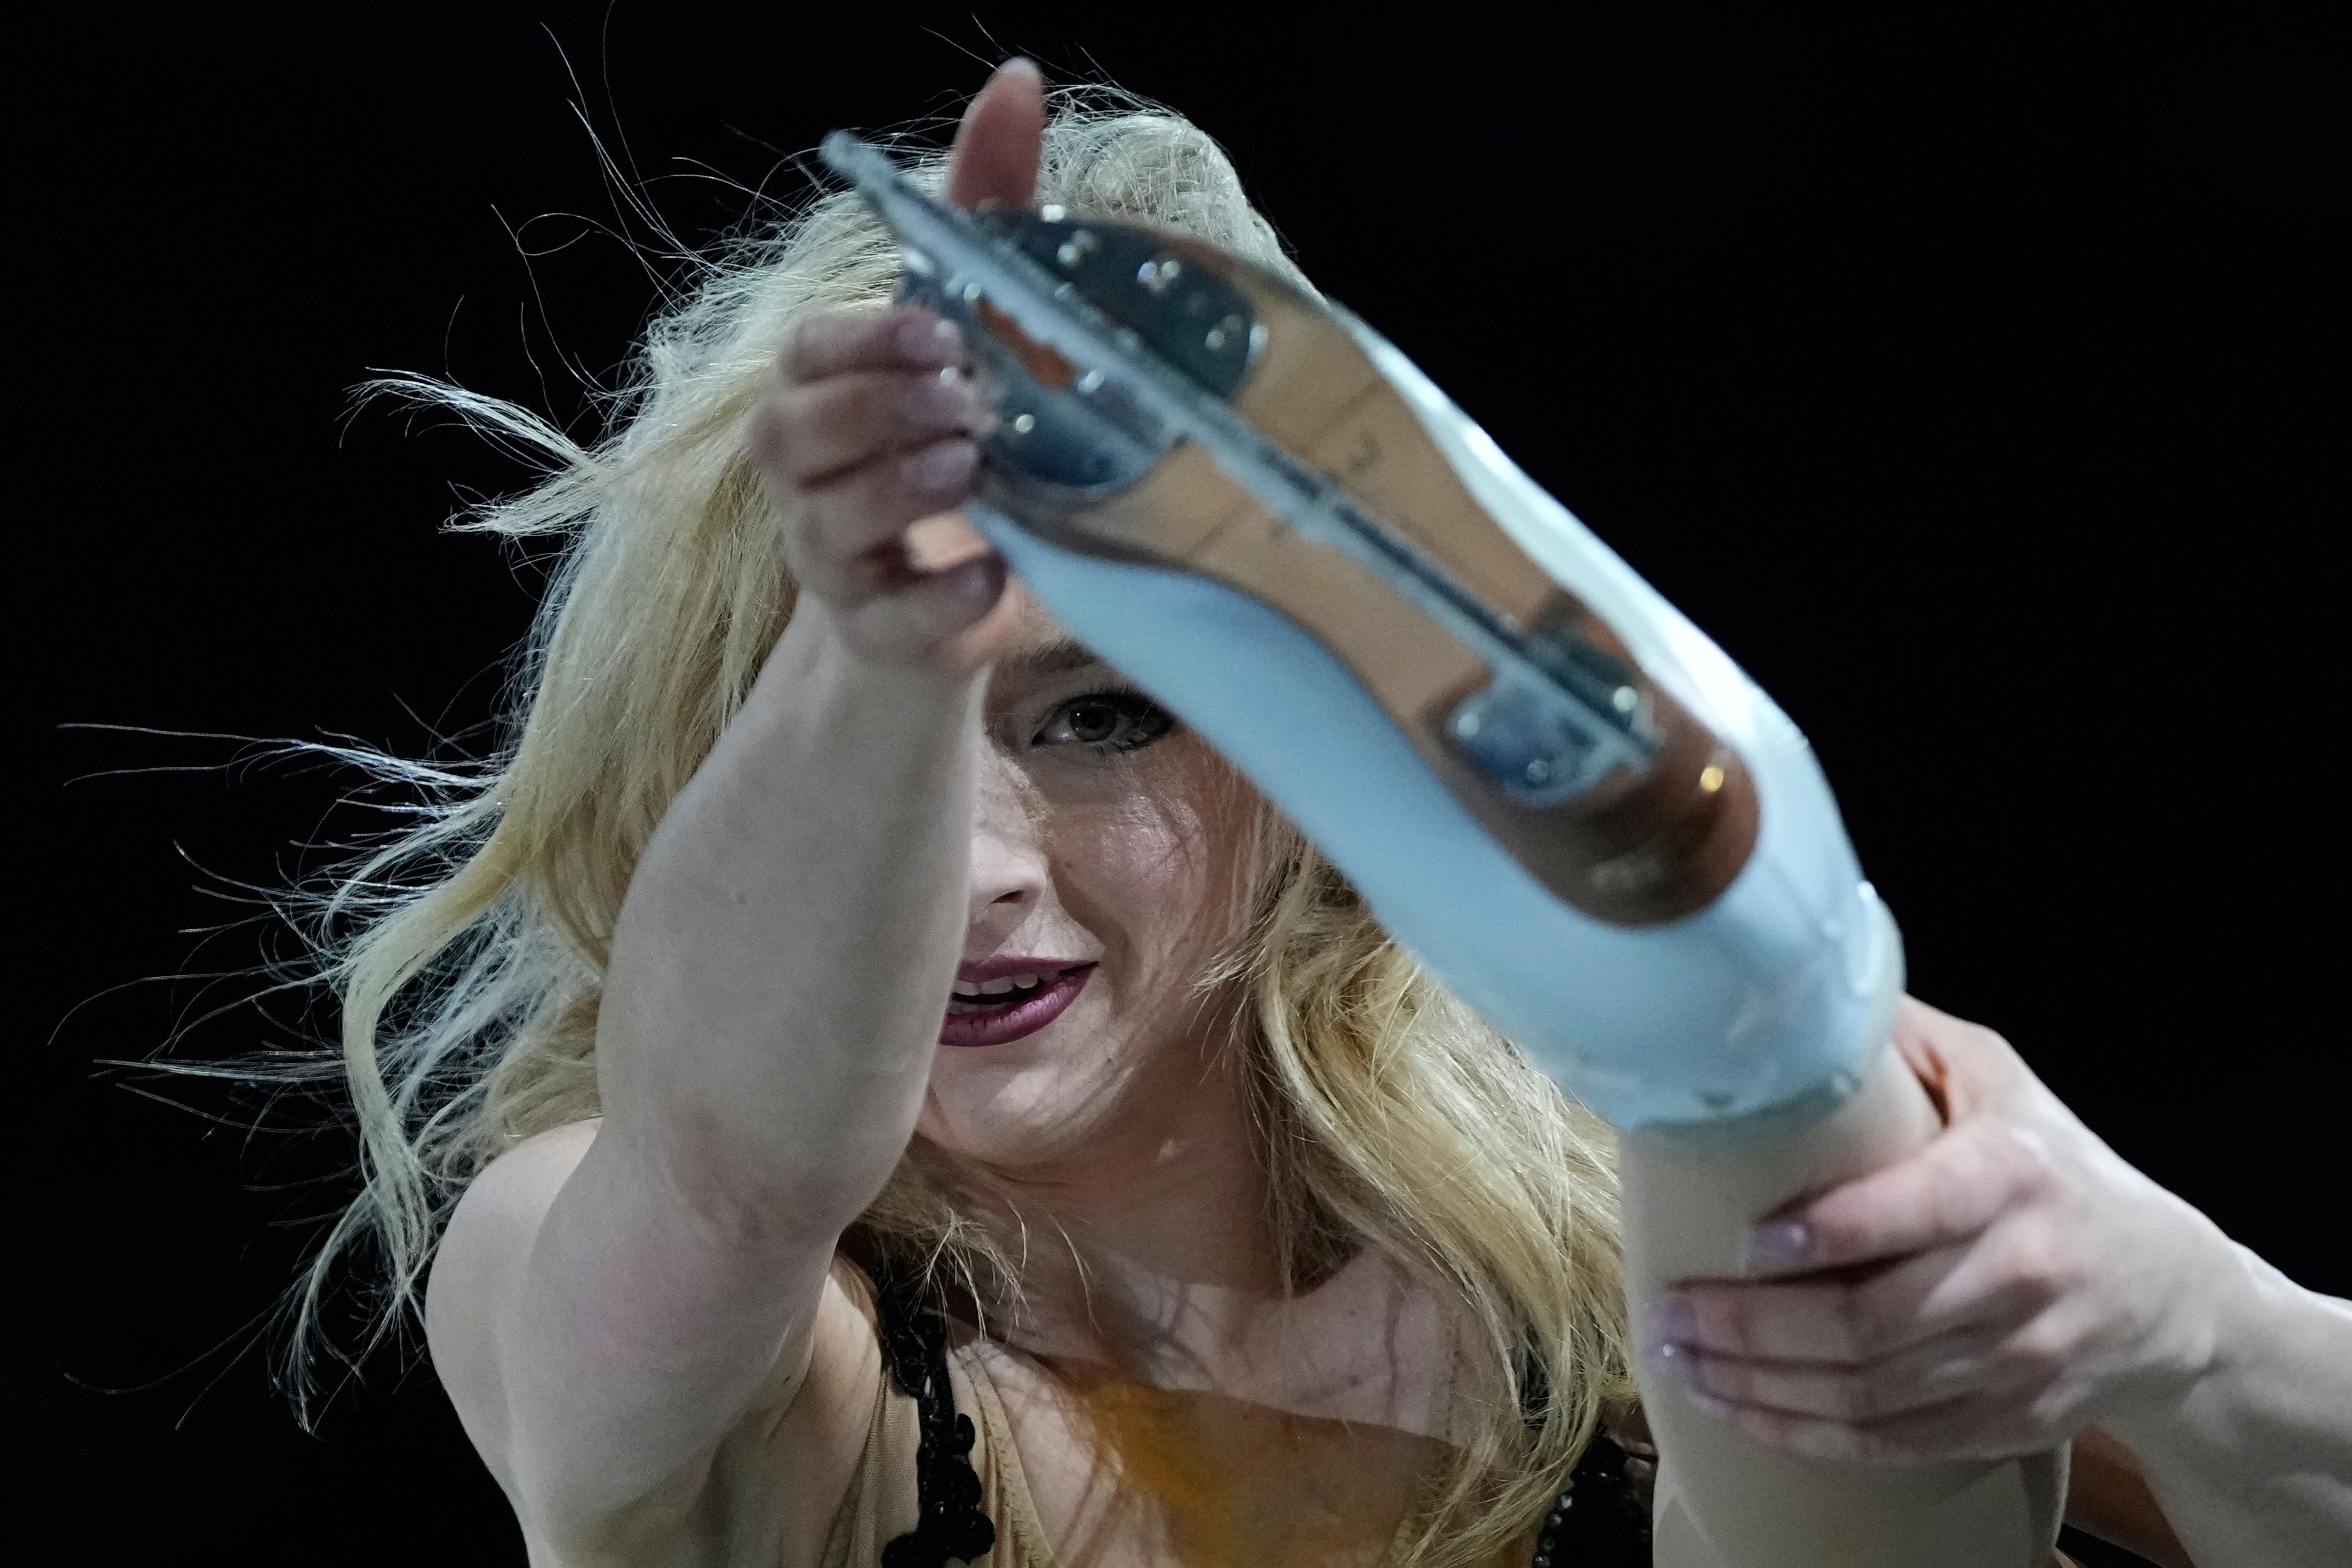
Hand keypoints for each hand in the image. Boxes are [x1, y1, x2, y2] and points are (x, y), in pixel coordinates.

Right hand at [746, 60, 1045, 674]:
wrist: (962, 602)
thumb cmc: (966, 444)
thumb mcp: (984, 332)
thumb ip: (987, 214)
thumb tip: (1016, 82)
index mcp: (826, 397)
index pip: (804, 354)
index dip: (858, 342)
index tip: (934, 329)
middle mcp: (810, 480)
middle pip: (787, 438)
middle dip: (870, 413)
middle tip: (962, 401)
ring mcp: (836, 564)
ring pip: (821, 530)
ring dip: (897, 493)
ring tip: (971, 469)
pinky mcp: (881, 637)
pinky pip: (887, 624)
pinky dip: (938, 601)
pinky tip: (994, 577)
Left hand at [1638, 998, 2242, 1463]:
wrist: (2172, 1292)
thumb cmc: (2052, 1164)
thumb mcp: (1995, 1079)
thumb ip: (1900, 1038)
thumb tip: (1788, 990)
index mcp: (2013, 1175)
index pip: (1913, 1212)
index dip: (1825, 1233)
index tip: (1744, 1239)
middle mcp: (2023, 1273)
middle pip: (1871, 1322)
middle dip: (1752, 1327)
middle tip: (1666, 1313)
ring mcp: (2021, 1360)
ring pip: (1871, 1393)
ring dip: (1759, 1387)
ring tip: (1677, 1360)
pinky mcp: (2010, 1421)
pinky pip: (1893, 1444)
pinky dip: (1806, 1435)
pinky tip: (1737, 1410)